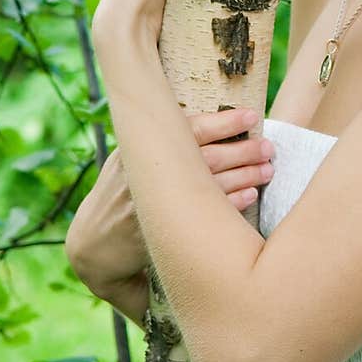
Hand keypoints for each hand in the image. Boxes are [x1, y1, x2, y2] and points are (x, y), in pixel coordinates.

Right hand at [65, 107, 274, 294]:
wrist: (91, 245)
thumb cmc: (119, 197)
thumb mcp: (129, 162)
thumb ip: (159, 145)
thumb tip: (205, 123)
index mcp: (140, 148)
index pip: (187, 128)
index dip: (222, 121)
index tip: (251, 117)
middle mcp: (145, 171)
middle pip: (206, 155)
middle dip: (242, 150)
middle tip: (269, 148)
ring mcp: (151, 202)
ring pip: (210, 183)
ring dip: (244, 175)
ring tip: (267, 170)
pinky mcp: (157, 230)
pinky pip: (203, 214)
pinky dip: (229, 203)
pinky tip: (250, 196)